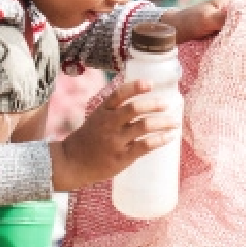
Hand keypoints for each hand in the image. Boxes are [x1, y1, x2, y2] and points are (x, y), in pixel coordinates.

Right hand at [49, 80, 177, 191]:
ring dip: (163, 123)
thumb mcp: (96, 119)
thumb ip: (115, 112)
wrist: (71, 163)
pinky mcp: (122, 157)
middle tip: (167, 104)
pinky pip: (145, 145)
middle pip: (134, 108)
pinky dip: (160, 140)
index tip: (151, 83)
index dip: (136, 87)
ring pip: (144, 126)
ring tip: (174, 122)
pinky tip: (169, 137)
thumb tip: (143, 104)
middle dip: (153, 104)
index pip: (120, 94)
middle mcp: (109, 124)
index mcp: (102, 111)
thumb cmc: (87, 140)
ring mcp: (115, 141)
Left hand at [157, 0, 245, 42]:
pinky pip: (240, 41)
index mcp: (233, 3)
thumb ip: (222, 18)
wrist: (172, 32)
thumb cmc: (187, 21)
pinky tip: (243, 56)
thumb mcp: (205, 19)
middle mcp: (234, 14)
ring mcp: (230, 26)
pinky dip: (243, 47)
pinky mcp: (226, 38)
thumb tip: (243, 18)